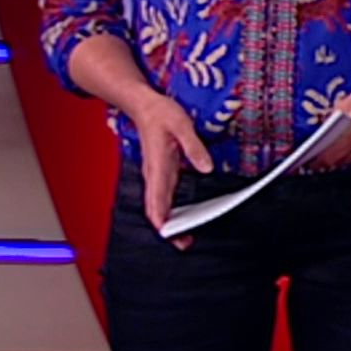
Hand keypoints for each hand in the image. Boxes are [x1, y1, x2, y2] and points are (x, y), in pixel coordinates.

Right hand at [130, 93, 212, 250]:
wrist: (144, 106)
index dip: (162, 222)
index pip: (156, 202)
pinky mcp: (161, 173)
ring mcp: (156, 175)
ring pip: (159, 206)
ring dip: (170, 223)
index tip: (172, 236)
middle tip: (185, 244)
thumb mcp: (182, 125)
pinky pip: (163, 197)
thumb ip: (194, 147)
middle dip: (168, 230)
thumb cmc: (161, 114)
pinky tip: (184, 217)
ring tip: (186, 237)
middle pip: (157, 210)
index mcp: (158, 167)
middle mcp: (154, 175)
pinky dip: (171, 211)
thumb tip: (206, 168)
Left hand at [307, 65, 350, 171]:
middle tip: (322, 148)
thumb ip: (332, 119)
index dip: (315, 161)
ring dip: (344, 155)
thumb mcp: (350, 100)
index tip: (305, 161)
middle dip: (328, 156)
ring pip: (349, 163)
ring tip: (345, 140)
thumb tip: (317, 133)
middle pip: (337, 162)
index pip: (329, 157)